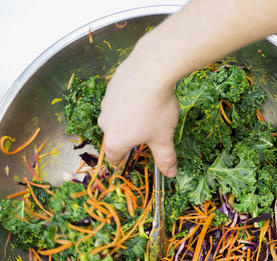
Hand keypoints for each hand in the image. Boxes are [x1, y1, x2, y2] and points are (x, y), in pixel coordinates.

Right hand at [98, 46, 178, 176]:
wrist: (150, 70)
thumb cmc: (156, 109)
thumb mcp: (164, 138)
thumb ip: (165, 158)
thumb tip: (170, 173)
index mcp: (116, 140)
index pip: (114, 157)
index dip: (121, 160)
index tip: (127, 159)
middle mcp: (106, 122)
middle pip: (114, 135)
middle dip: (127, 137)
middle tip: (144, 134)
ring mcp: (106, 102)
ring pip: (115, 115)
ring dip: (128, 117)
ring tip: (148, 112)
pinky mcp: (112, 85)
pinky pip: (119, 98)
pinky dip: (129, 100)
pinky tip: (144, 95)